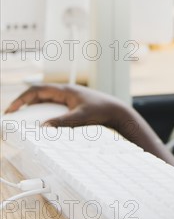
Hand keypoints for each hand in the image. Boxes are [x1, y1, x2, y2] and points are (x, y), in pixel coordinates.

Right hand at [4, 84, 128, 129]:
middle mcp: (66, 92)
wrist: (117, 111)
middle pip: (39, 95)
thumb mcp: (80, 118)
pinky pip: (54, 107)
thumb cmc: (101, 110)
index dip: (22, 99)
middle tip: (13, 116)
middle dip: (25, 104)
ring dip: (35, 109)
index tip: (12, 109)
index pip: (37, 90)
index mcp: (65, 91)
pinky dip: (45, 113)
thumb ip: (61, 123)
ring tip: (25, 121)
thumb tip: (43, 128)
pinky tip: (43, 124)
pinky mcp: (73, 105)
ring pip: (46, 101)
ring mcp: (70, 98)